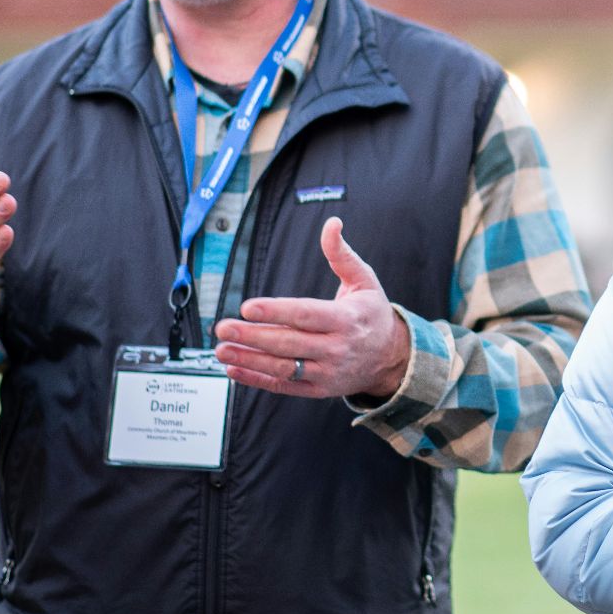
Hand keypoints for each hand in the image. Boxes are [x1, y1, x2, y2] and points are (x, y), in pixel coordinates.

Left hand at [214, 217, 411, 400]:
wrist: (391, 357)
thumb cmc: (371, 313)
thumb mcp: (364, 280)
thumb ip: (342, 254)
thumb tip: (332, 224)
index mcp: (347, 319)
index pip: (306, 315)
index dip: (277, 312)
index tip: (249, 307)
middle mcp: (337, 348)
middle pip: (289, 343)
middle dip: (253, 336)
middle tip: (223, 327)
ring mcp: (327, 372)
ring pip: (283, 368)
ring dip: (249, 359)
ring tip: (221, 349)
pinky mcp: (318, 389)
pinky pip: (283, 386)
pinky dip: (257, 379)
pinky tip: (233, 369)